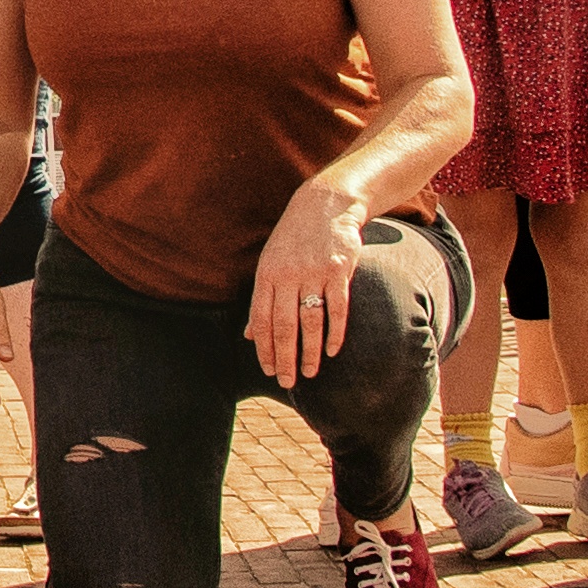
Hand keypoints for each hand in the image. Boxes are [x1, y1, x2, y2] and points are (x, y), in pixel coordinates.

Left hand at [245, 182, 361, 386]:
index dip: (264, 347)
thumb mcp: (270, 264)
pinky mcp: (339, 271)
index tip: (267, 370)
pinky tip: (332, 351)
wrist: (324, 205)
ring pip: (310, 321)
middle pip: (284, 325)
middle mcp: (287, 275)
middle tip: (287, 381)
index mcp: (266, 274)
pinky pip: (337, 308)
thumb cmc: (294, 239)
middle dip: (284, 357)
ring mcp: (313, 273)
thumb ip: (261, 300)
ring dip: (309, 352)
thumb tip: (249, 334)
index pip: (261, 319)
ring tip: (310, 373)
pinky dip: (334, 333)